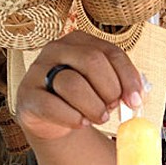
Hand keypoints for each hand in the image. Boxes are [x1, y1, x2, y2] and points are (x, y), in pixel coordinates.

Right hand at [16, 31, 144, 141]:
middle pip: (92, 62)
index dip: (127, 78)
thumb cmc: (84, 100)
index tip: (135, 101)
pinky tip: (80, 123)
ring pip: (72, 84)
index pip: (111, 52)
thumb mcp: (105, 89)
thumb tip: (138, 98)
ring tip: (97, 117)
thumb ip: (122, 88)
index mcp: (80, 42)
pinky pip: (52, 106)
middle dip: (109, 90)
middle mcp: (57, 50)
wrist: (54, 121)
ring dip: (93, 107)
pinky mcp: (28, 96)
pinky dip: (72, 118)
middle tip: (112, 108)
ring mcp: (38, 71)